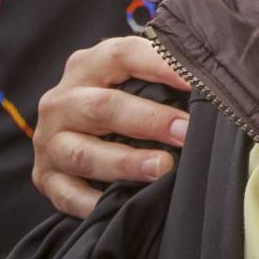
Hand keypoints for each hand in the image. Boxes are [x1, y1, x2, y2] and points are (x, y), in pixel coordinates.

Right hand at [33, 36, 189, 216]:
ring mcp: (50, 139)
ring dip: (125, 162)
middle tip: (186, 133)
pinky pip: (67, 194)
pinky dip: (94, 202)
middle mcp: (63, 100)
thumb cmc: (120, 95)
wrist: (72, 121)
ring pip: (83, 153)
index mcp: (89, 65)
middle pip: (103, 106)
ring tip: (163, 168)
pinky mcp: (45, 176)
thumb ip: (165, 72)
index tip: (199, 83)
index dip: (162, 66)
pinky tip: (123, 203)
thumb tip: (212, 83)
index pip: (124, 55)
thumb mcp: (136, 74)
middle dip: (149, 120)